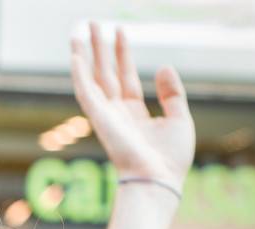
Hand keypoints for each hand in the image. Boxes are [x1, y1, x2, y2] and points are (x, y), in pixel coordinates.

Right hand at [70, 22, 194, 188]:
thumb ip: (173, 94)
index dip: (123, 55)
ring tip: (79, 32)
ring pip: (92, 78)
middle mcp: (118, 114)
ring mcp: (107, 116)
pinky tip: (75, 56)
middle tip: (93, 24)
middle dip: (100, 48)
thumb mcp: (179, 119)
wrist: (158, 180)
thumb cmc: (171, 159)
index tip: (120, 32)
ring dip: (85, 55)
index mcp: (135, 115)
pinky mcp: (100, 119)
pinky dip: (78, 75)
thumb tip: (164, 67)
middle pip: (105, 74)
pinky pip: (86, 93)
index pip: (126, 78)